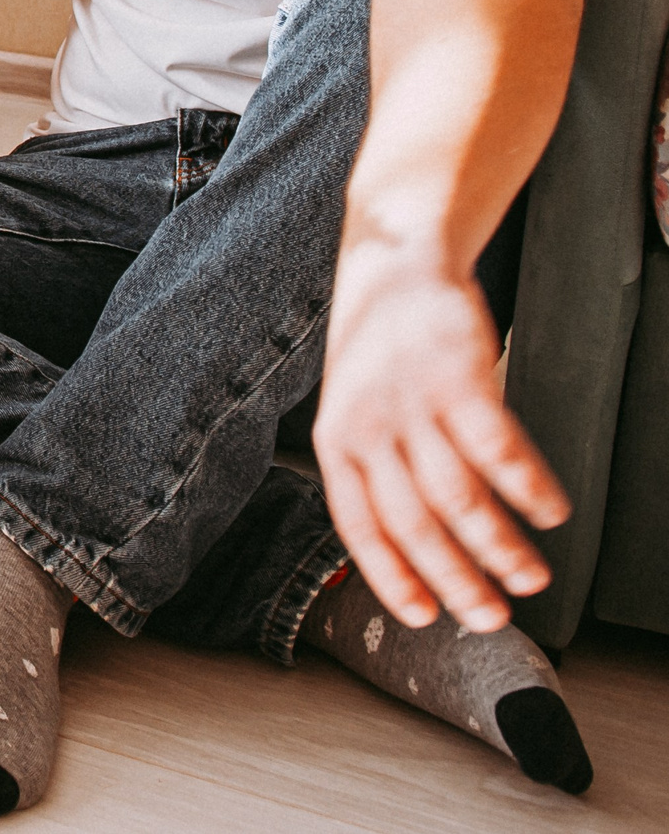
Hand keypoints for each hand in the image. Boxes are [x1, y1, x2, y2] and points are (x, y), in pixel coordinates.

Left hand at [313, 272, 569, 632]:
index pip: (360, 526)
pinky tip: (550, 512)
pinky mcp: (457, 376)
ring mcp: (412, 402)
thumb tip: (427, 551)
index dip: (392, 577)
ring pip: (458, 495)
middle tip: (494, 618)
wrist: (392, 268)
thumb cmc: (379, 355)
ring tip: (531, 578)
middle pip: (414, 523)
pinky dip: (527, 486)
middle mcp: (369, 428)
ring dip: (498, 546)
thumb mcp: (357, 413)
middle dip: (457, 580)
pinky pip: (496, 446)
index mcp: (338, 444)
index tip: (426, 618)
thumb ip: (385, 474)